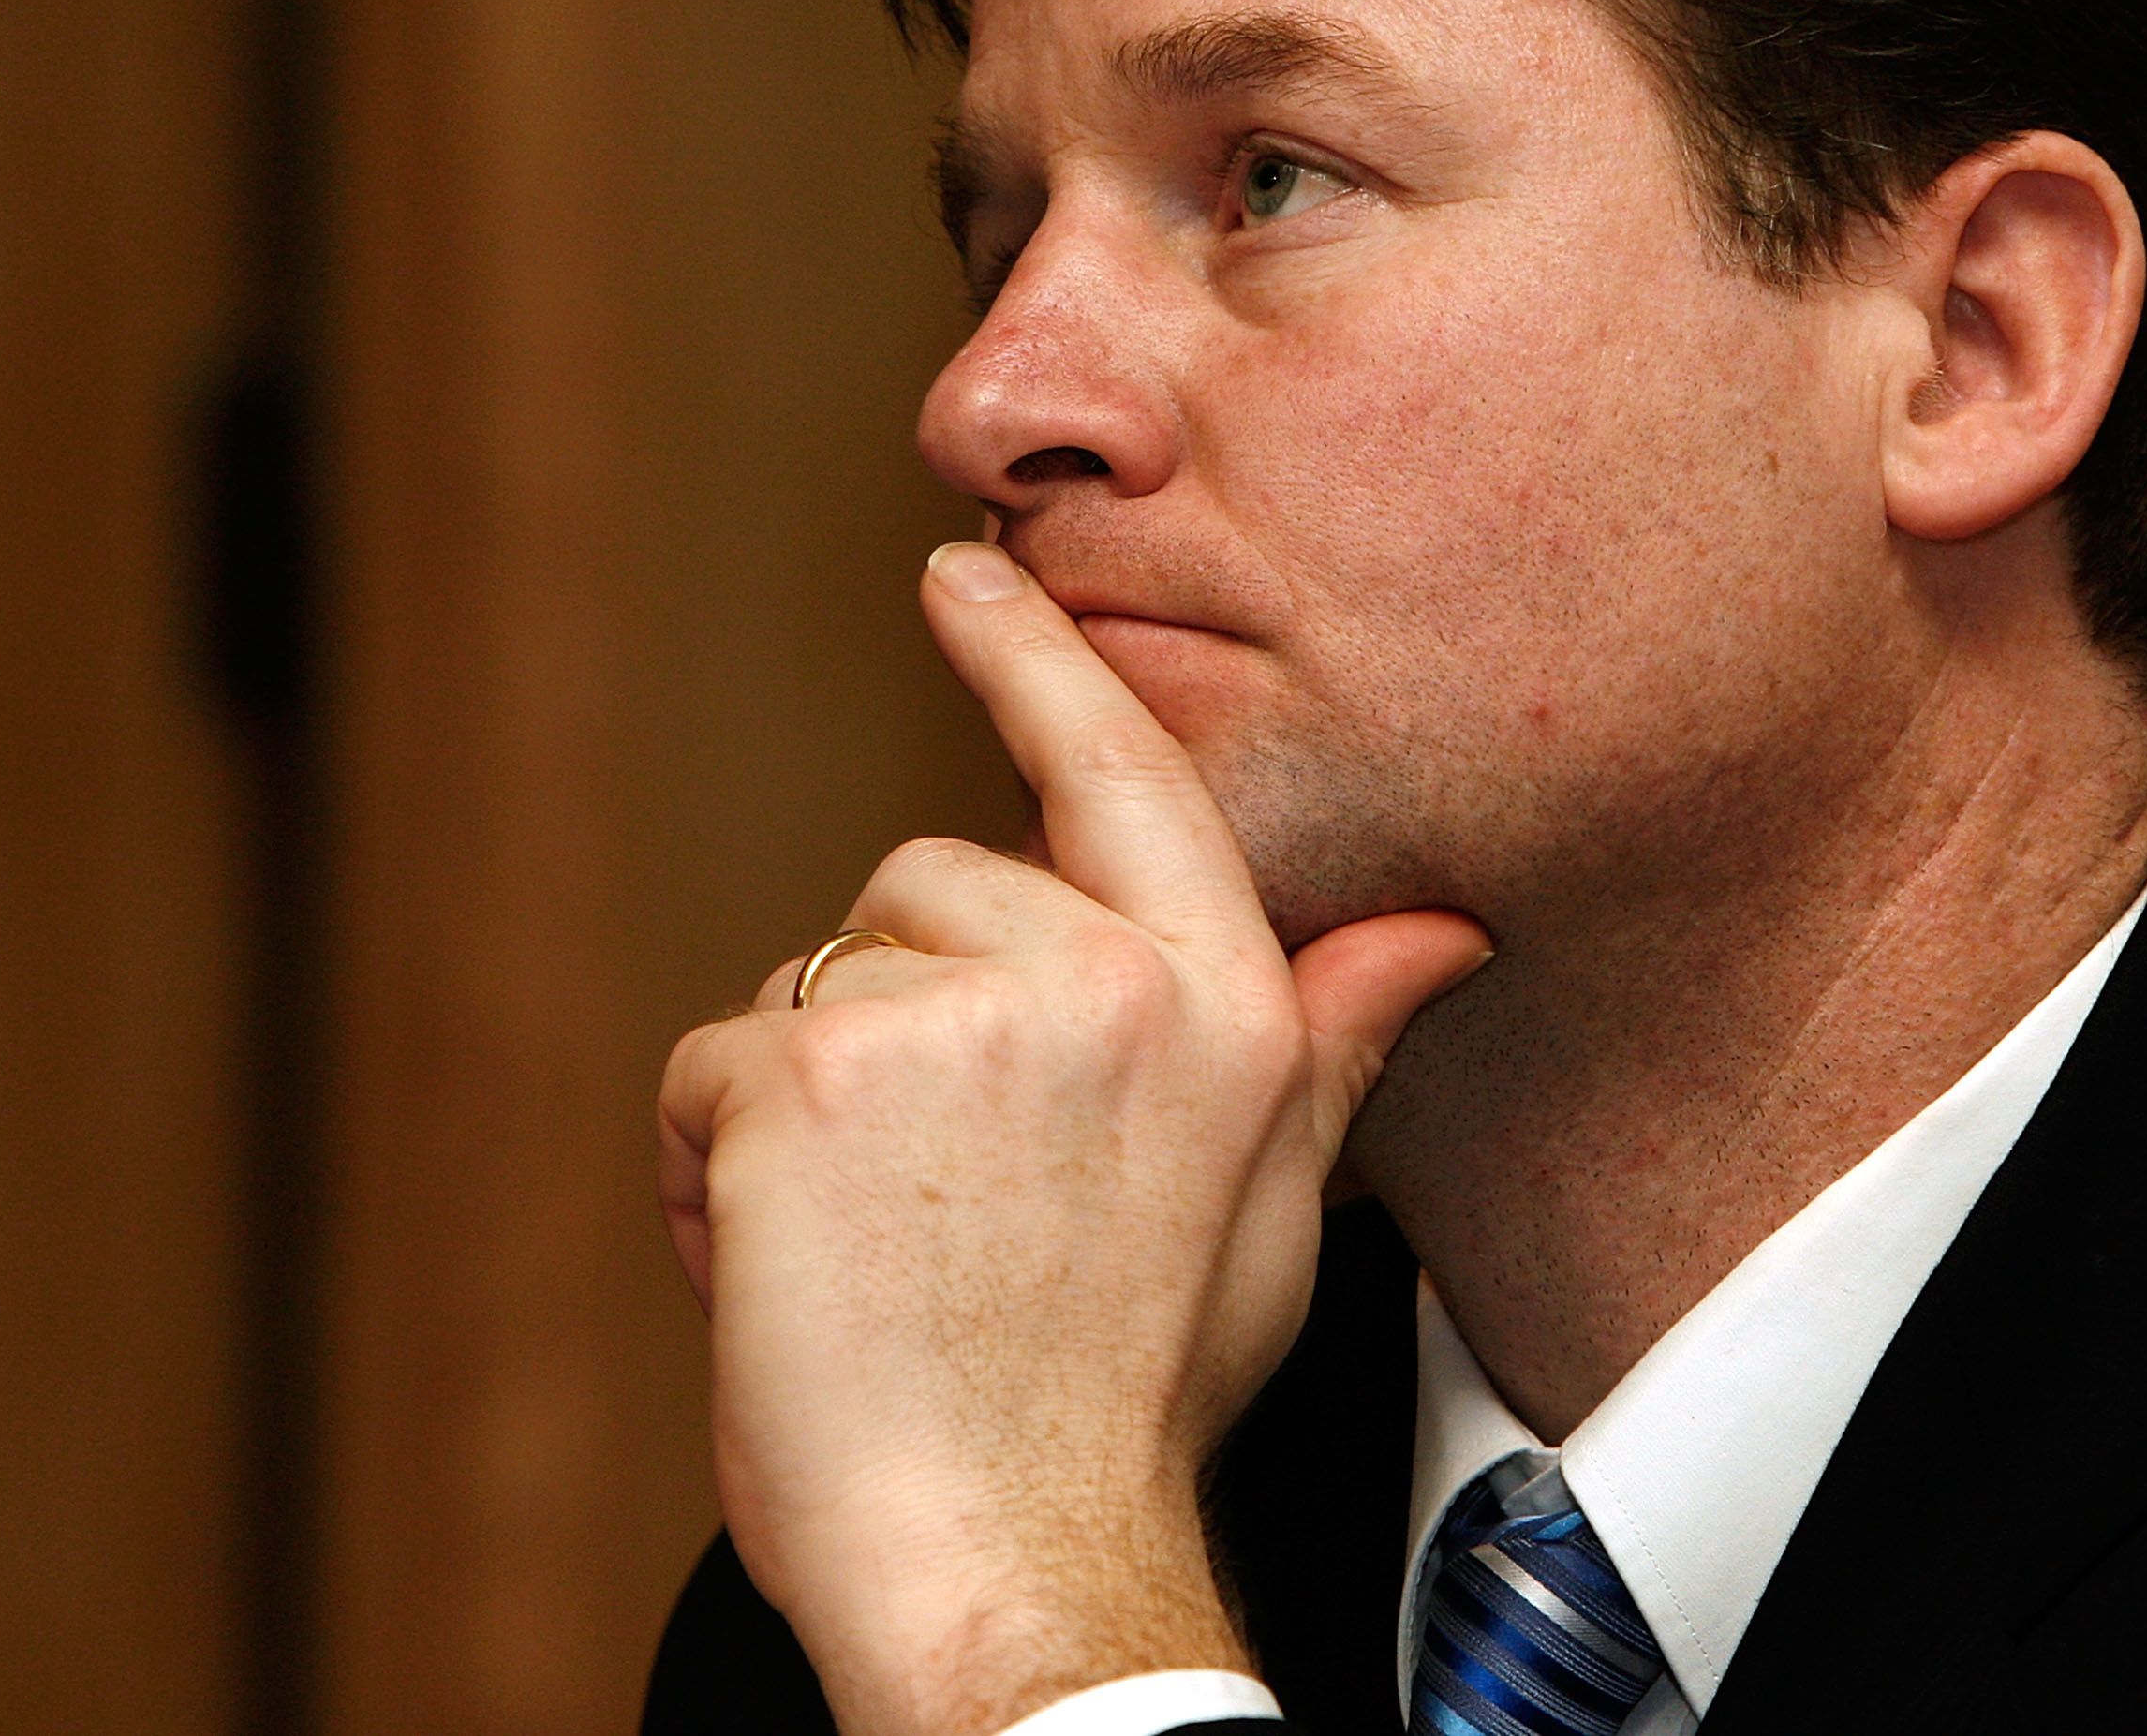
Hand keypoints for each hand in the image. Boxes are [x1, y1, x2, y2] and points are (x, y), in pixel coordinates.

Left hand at [658, 540, 1489, 1735]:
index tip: (963, 578)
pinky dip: (707, 1161)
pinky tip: (780, 1269)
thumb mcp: (1271, 1208)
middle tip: (941, 1196)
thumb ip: (1331, 1040)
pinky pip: (711, 1062)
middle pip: (927, 885)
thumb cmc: (1123, 1399)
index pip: (1122, 779)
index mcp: (1219, 1000)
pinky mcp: (804, 1079)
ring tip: (874, 1248)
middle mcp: (1100, 983)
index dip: (1035, 666)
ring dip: (806, 1102)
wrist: (1010, 1569)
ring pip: (813, 975)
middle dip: (901, 1014)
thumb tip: (1439, 932)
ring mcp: (950, 1020)